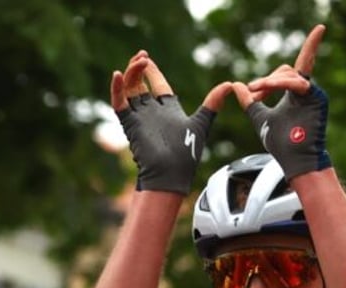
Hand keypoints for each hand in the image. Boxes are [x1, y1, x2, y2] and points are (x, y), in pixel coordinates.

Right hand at [111, 51, 231, 193]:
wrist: (171, 173)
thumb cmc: (186, 154)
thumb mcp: (201, 124)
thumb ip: (212, 104)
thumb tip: (228, 84)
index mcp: (168, 110)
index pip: (157, 85)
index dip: (152, 71)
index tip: (147, 57)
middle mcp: (152, 112)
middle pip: (140, 84)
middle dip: (139, 68)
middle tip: (142, 55)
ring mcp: (140, 117)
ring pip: (129, 89)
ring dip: (131, 73)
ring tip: (139, 61)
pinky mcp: (130, 124)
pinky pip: (118, 103)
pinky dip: (116, 89)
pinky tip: (118, 74)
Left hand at [232, 24, 330, 179]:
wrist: (294, 158)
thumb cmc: (282, 143)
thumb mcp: (260, 117)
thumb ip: (249, 102)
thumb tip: (236, 85)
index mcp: (293, 95)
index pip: (284, 73)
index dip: (265, 81)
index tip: (251, 91)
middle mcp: (305, 92)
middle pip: (286, 70)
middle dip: (267, 80)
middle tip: (254, 93)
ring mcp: (313, 94)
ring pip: (290, 74)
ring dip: (271, 81)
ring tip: (257, 93)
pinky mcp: (318, 98)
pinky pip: (299, 83)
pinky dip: (282, 83)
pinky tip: (269, 86)